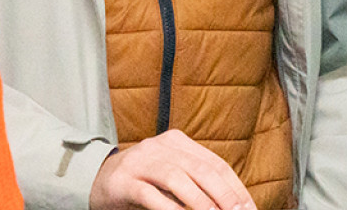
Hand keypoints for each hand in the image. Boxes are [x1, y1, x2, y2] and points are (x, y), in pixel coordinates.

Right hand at [89, 130, 255, 209]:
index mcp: (179, 142)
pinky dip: (170, 208)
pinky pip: (151, 194)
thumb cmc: (143, 181)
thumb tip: (231, 204)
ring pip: (178, 180)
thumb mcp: (173, 175)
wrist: (96, 179)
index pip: (216, 164)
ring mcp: (141, 161)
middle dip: (224, 196)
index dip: (236, 188)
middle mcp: (161, 146)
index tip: (249, 209)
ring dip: (200, 203)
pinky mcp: (124, 181)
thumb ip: (197, 183)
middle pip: (202, 170)